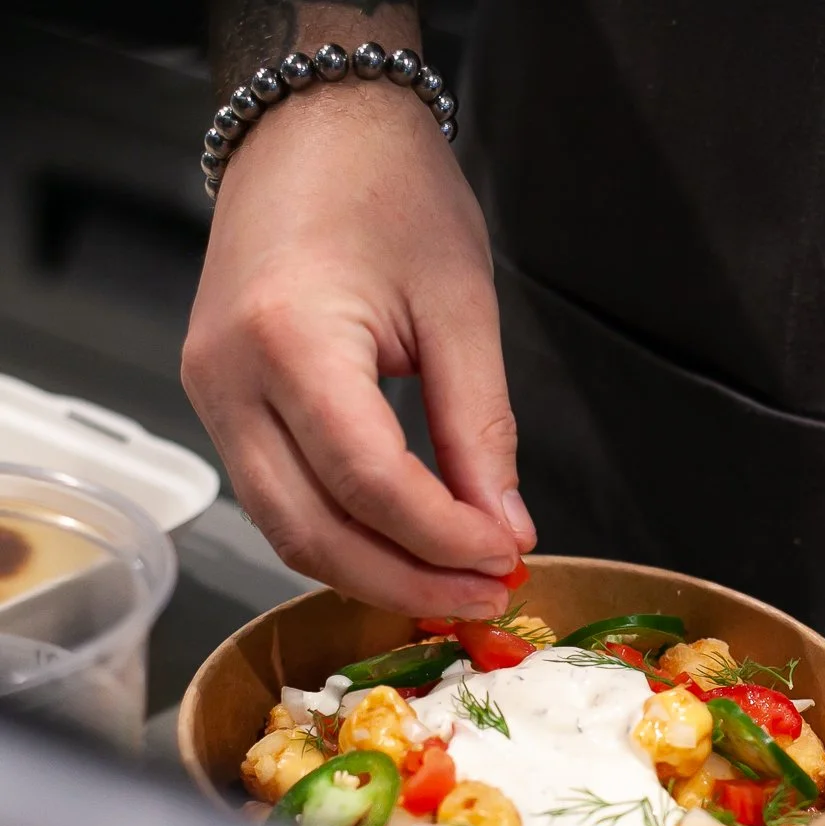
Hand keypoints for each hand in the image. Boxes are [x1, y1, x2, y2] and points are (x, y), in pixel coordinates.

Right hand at [182, 82, 534, 617]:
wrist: (311, 124)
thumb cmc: (387, 186)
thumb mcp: (459, 306)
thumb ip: (481, 428)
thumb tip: (501, 527)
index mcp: (289, 339)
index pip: (369, 483)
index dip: (443, 538)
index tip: (505, 557)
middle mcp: (229, 380)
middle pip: (312, 531)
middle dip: (406, 582)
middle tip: (483, 596)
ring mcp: (213, 396)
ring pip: (287, 531)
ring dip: (373, 573)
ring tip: (453, 584)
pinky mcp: (221, 405)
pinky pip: (279, 501)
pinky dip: (343, 537)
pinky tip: (404, 547)